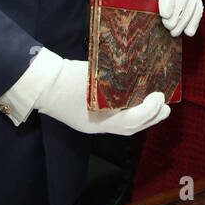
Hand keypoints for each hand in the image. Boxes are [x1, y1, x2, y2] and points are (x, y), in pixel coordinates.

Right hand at [35, 59, 169, 134]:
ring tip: (157, 107)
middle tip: (166, 107)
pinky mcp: (88, 117)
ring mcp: (91, 124)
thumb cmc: (63, 78)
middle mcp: (96, 126)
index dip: (149, 111)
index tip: (159, 96)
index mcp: (96, 120)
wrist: (38, 82)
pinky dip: (129, 113)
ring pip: (124, 127)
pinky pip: (114, 120)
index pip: (130, 121)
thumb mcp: (91, 76)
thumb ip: (113, 79)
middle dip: (151, 118)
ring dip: (143, 118)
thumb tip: (136, 76)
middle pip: (130, 128)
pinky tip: (135, 103)